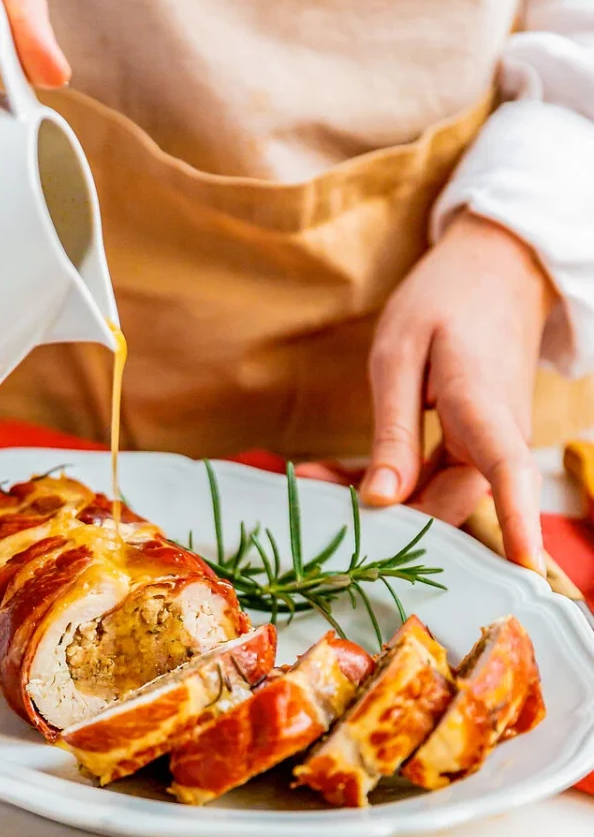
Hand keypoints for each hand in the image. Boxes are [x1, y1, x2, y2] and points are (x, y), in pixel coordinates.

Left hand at [306, 211, 552, 571]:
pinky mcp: (468, 443)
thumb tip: (382, 500)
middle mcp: (495, 438)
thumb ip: (394, 431)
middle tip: (313, 503)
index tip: (525, 569)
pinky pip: (428, 475)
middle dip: (385, 520)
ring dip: (376, 500)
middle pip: (449, 504)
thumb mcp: (400, 356)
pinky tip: (331, 476)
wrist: (493, 267)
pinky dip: (384, 479)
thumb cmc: (445, 299)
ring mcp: (485, 444)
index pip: (509, 472)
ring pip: (433, 495)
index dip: (518, 522)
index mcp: (484, 406)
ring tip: (311, 484)